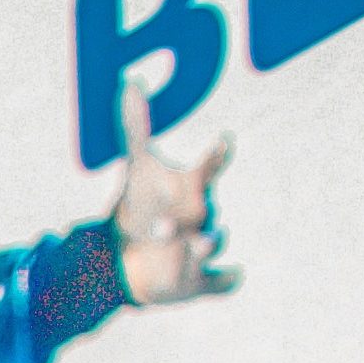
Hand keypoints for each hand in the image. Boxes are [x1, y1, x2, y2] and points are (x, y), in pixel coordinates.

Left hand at [112, 89, 235, 306]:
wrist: (139, 261)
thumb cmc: (146, 207)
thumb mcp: (138, 170)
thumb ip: (136, 128)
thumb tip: (129, 81)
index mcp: (189, 190)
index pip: (206, 166)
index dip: (215, 154)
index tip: (224, 139)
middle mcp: (200, 217)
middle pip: (203, 209)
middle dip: (190, 210)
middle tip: (169, 215)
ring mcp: (200, 248)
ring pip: (211, 243)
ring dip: (206, 243)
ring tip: (196, 242)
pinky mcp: (200, 280)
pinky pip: (220, 281)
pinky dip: (226, 281)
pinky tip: (234, 277)